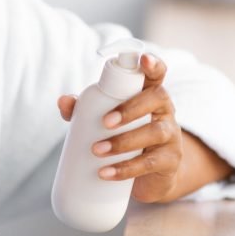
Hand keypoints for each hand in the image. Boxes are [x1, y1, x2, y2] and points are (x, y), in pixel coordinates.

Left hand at [57, 53, 184, 202]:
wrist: (149, 176)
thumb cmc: (124, 136)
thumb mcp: (104, 119)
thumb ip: (84, 108)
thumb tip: (63, 101)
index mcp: (149, 94)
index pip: (157, 73)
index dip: (154, 64)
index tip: (143, 59)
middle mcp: (165, 110)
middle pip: (158, 98)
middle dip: (131, 108)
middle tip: (105, 122)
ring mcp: (171, 136)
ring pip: (156, 132)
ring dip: (124, 141)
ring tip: (97, 150)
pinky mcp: (170, 162)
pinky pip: (151, 163)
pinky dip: (126, 169)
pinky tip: (106, 173)